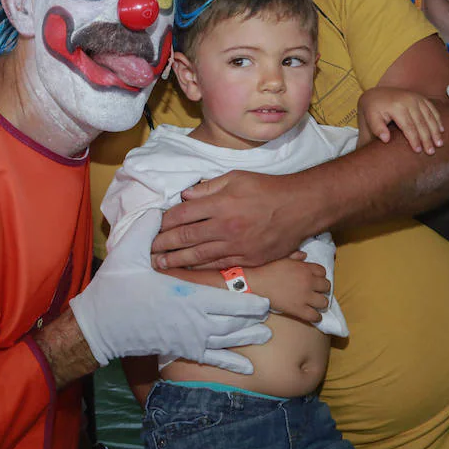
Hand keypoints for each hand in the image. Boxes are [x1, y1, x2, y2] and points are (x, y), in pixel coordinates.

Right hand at [70, 233, 271, 373]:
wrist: (100, 324)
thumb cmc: (116, 288)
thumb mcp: (129, 254)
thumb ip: (147, 231)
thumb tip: (158, 210)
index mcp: (188, 295)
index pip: (228, 297)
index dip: (250, 299)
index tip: (268, 295)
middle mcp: (194, 319)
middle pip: (234, 320)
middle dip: (254, 316)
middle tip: (273, 311)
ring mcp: (189, 338)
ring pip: (227, 339)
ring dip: (247, 336)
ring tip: (266, 333)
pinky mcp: (181, 349)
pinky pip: (212, 358)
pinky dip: (232, 363)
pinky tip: (248, 367)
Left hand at [151, 171, 301, 270]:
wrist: (300, 207)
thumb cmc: (268, 188)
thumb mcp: (236, 178)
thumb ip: (208, 188)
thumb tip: (185, 196)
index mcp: (220, 204)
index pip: (183, 215)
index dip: (165, 222)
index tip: (154, 227)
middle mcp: (225, 226)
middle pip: (185, 237)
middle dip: (164, 244)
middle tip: (148, 250)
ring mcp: (236, 245)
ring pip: (198, 256)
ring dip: (176, 261)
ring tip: (160, 265)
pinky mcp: (248, 259)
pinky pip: (219, 265)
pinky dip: (200, 268)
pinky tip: (188, 270)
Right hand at [246, 254, 330, 324]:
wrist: (256, 283)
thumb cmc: (266, 269)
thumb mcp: (282, 258)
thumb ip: (295, 256)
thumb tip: (304, 255)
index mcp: (305, 268)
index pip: (322, 272)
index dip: (319, 276)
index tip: (314, 280)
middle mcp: (308, 282)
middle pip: (327, 287)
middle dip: (322, 289)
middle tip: (315, 292)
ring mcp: (304, 296)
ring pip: (324, 302)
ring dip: (320, 303)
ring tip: (315, 304)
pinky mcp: (298, 309)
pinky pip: (315, 316)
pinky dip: (316, 317)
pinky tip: (312, 315)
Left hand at [360, 87, 443, 153]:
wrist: (376, 94)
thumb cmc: (372, 110)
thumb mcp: (370, 118)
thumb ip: (377, 128)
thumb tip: (385, 139)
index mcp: (396, 107)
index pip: (408, 126)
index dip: (414, 139)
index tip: (418, 151)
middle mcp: (408, 100)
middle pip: (421, 123)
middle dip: (427, 138)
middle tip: (431, 152)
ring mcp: (416, 97)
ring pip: (429, 116)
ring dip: (435, 131)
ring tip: (439, 144)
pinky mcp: (420, 97)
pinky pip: (432, 109)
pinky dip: (437, 120)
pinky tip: (441, 130)